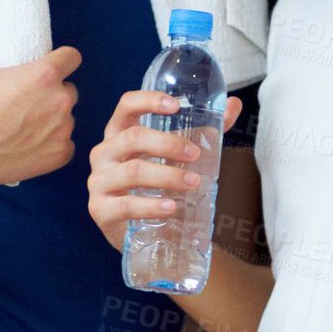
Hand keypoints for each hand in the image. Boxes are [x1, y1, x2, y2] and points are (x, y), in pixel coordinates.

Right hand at [0, 44, 81, 185]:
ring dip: (52, 120)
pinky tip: (29, 145)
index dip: (62, 60)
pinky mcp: (59, 154)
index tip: (54, 66)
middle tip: (29, 102)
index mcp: (44, 75)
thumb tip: (0, 52)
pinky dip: (51, 144)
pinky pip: (64, 144)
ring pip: (66, 119)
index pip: (72, 57)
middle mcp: (59, 101)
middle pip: (69, 90)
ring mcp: (62, 130)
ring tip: (23, 127)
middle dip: (53, 93)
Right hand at [86, 90, 243, 250]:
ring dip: (167, 176)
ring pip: (133, 172)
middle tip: (195, 155)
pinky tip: (171, 207)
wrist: (149, 231)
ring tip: (193, 183)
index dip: (148, 100)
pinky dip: (151, 206)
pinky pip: (126, 205)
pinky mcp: (100, 210)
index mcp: (119, 133)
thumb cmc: (159, 184)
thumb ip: (205, 131)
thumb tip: (234, 105)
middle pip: (133, 138)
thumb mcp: (178, 156)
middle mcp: (104, 153)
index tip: (177, 106)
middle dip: (168, 144)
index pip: (126, 105)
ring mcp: (99, 181)